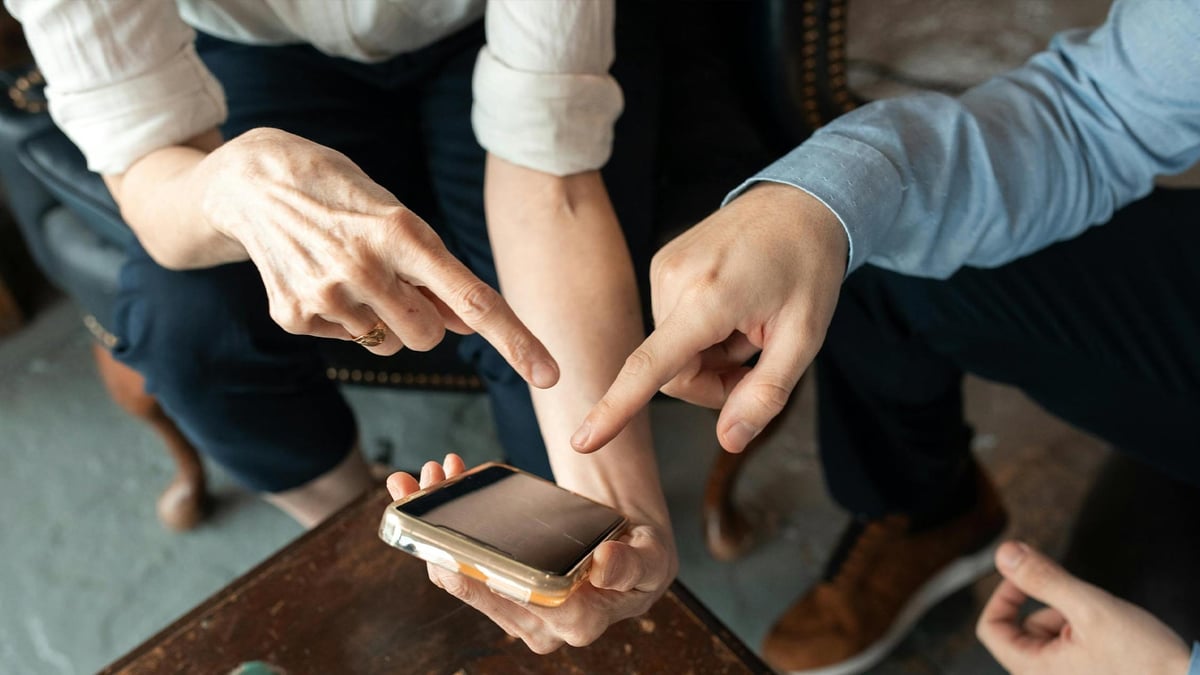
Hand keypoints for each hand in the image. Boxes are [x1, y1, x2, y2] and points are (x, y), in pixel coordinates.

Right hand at [196, 128, 557, 386]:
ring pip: (391, 345)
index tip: (550, 374)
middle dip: (425, 321)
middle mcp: (365, 267)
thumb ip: (436, 274)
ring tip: (354, 275)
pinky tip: (321, 280)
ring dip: (385, 321)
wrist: (255, 181)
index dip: (516, 341)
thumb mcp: (398, 218)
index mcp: (403, 234)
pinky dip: (344, 319)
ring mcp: (326, 295)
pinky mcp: (293, 316)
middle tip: (397, 284)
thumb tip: (470, 323)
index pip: (474, 299)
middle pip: (430, 338)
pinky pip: (348, 342)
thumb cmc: (345, 198)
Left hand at [386, 455, 677, 652]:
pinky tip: (431, 490)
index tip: (460, 537)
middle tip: (428, 485)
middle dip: (441, 537)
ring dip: (432, 527)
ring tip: (420, 480)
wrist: (629, 553)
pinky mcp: (499, 595)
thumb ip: (633, 565)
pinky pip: (459, 566)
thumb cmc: (642, 556)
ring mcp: (515, 613)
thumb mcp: (651, 558)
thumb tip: (604, 563)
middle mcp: (540, 626)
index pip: (523, 603)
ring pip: (458, 575)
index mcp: (579, 621)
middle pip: (477, 587)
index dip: (487, 572)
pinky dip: (439, 528)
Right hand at [571, 183, 847, 453]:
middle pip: (673, 372)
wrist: (799, 202)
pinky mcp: (661, 263)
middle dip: (712, 383)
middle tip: (757, 364)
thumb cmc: (807, 267)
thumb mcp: (804, 338)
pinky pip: (670, 325)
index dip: (616, 409)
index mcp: (709, 298)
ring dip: (709, 356)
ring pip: (670, 352)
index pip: (650, 366)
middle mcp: (673, 279)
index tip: (582, 441)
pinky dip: (700, 333)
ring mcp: (662, 267)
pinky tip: (732, 310)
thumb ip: (765, 394)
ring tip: (748, 326)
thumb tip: (729, 442)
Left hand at [976, 541, 1192, 674]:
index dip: (1003, 596)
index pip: (990, 629)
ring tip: (1104, 628)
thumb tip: (1005, 553)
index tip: (1026, 577)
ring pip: (1046, 637)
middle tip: (1080, 606)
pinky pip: (1067, 649)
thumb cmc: (1146, 662)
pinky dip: (1082, 634)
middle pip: (1019, 631)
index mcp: (1034, 671)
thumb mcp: (1090, 609)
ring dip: (1068, 620)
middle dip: (1047, 609)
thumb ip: (1044, 579)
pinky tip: (1111, 638)